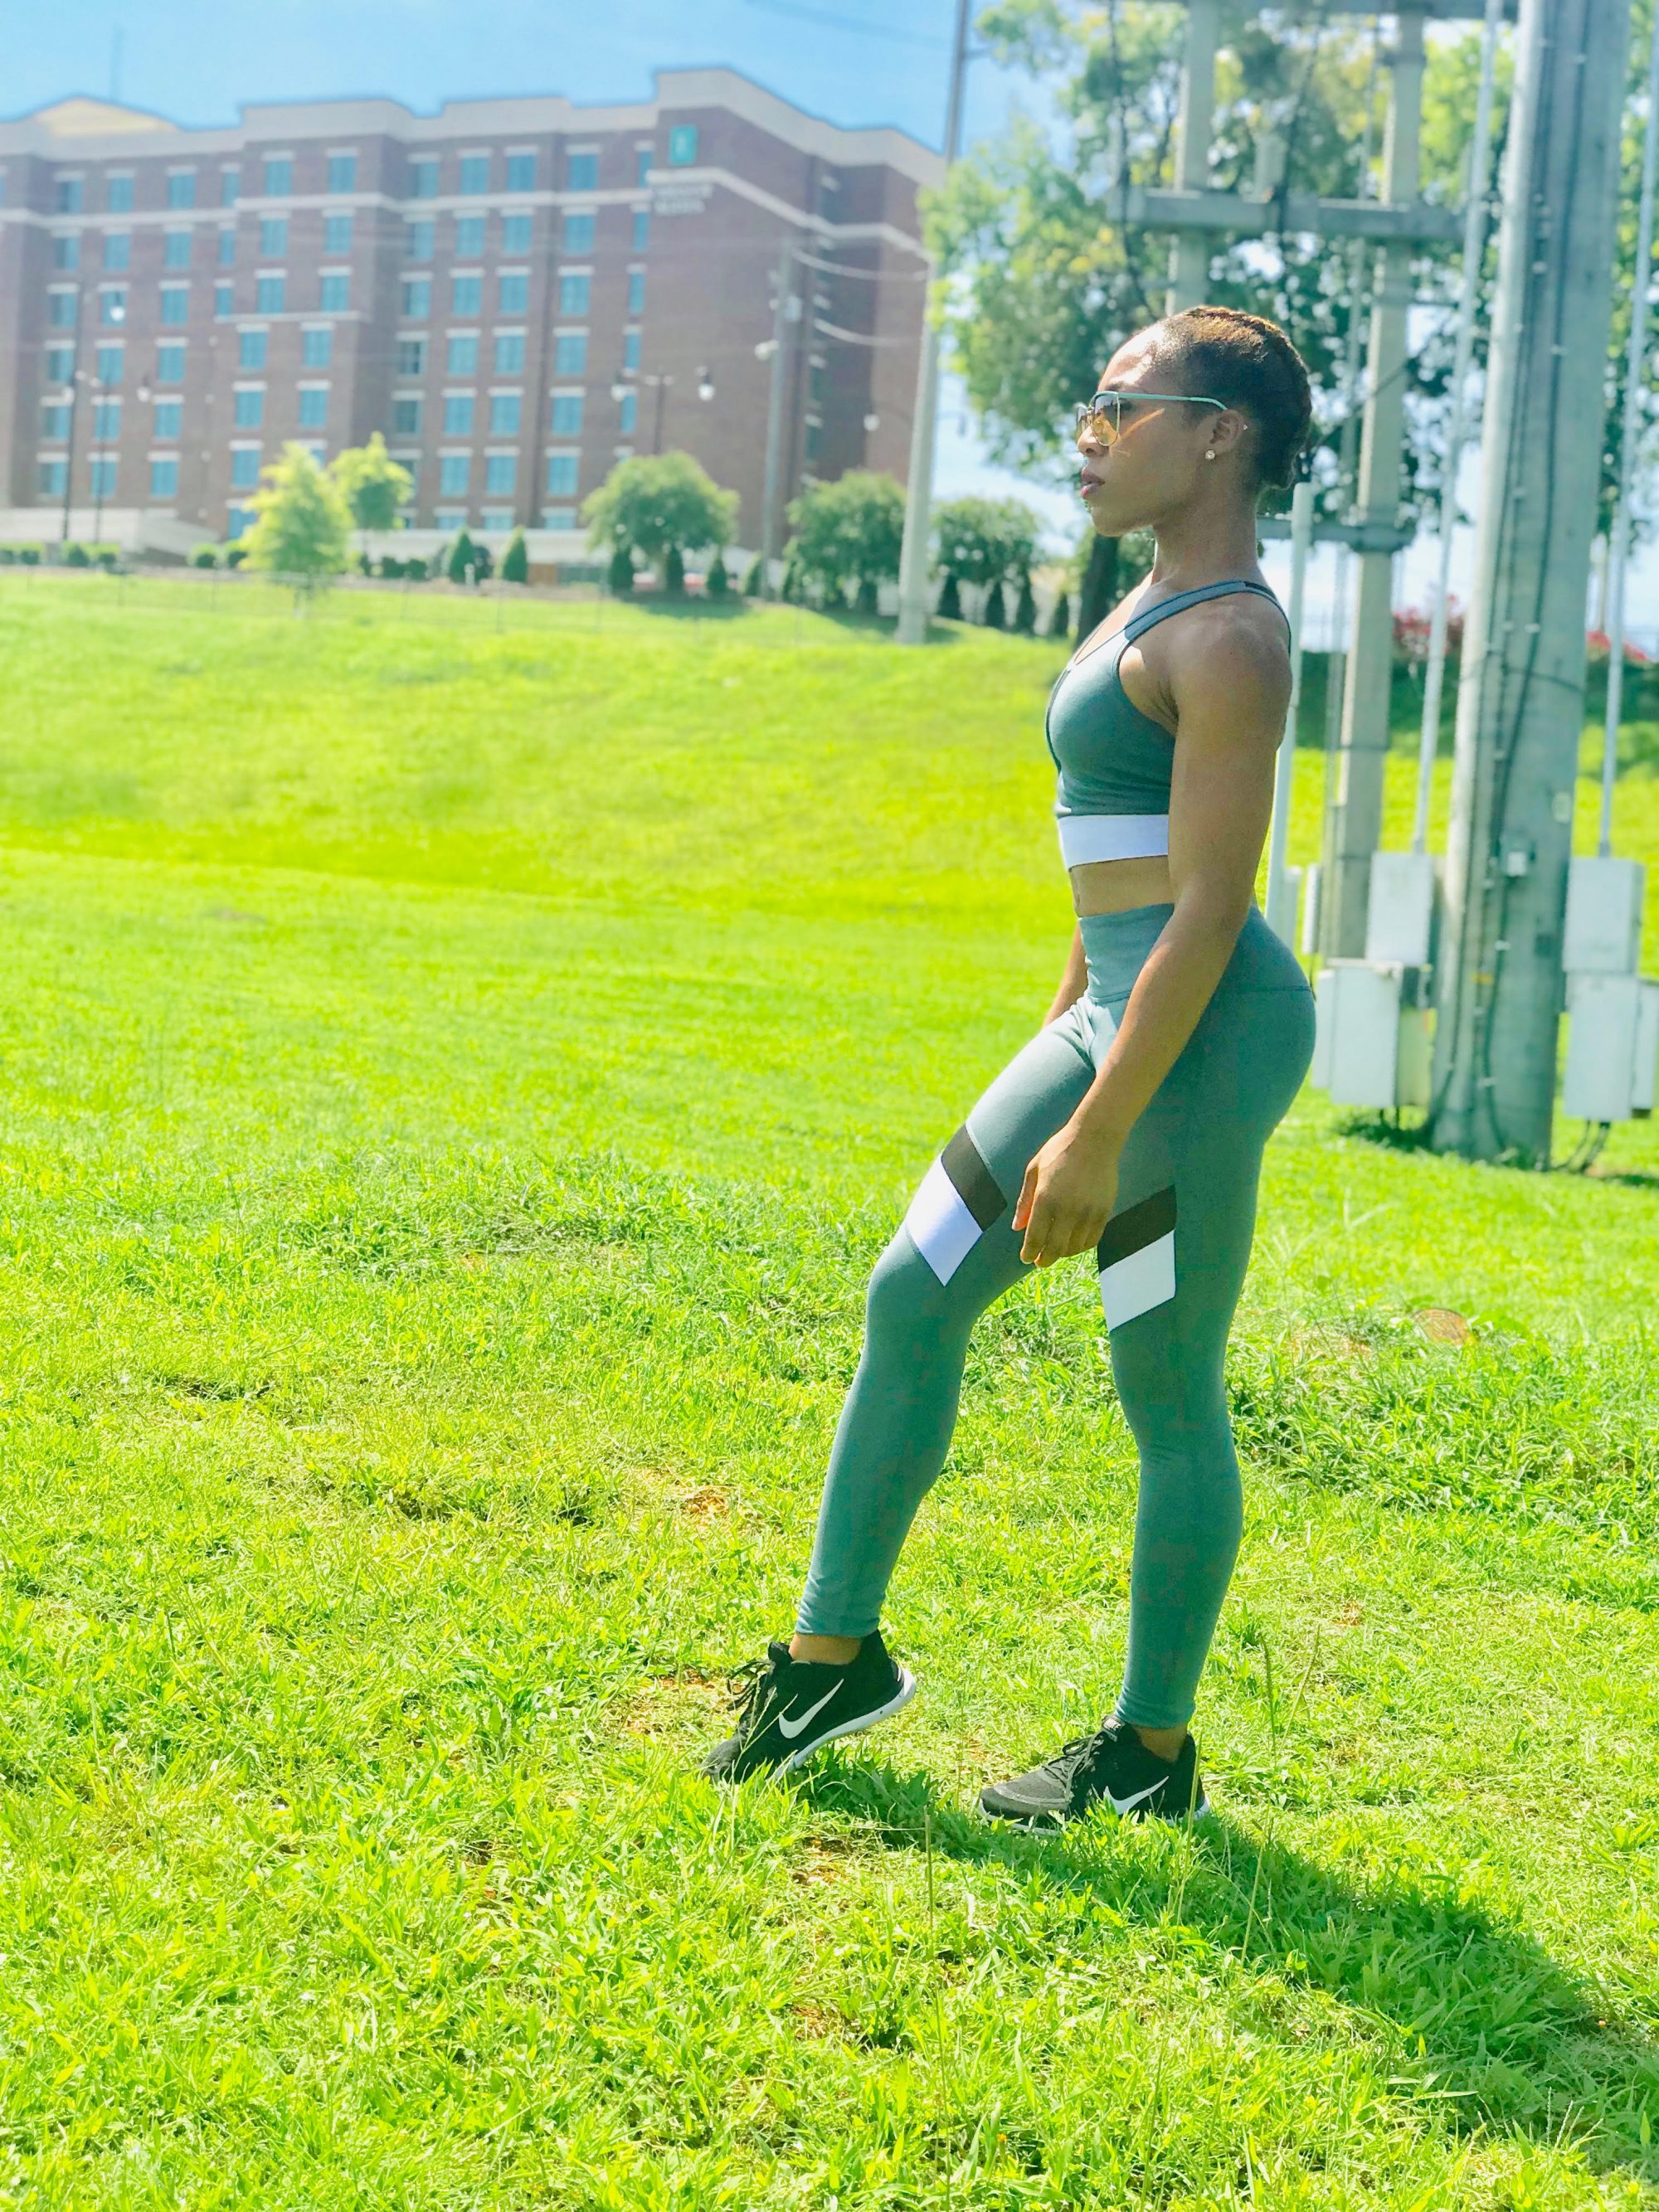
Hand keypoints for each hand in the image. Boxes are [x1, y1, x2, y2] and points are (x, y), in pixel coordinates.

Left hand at [1012, 1119, 1121, 1266]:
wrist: (1095, 1139)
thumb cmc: (1060, 1150)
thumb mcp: (1034, 1170)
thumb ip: (1025, 1201)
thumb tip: (1017, 1227)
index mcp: (1046, 1198)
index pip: (1035, 1237)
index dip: (1029, 1252)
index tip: (1026, 1258)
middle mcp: (1067, 1209)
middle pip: (1054, 1248)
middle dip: (1044, 1259)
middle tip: (1039, 1262)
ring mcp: (1088, 1212)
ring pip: (1074, 1247)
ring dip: (1063, 1253)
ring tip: (1056, 1251)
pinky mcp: (1104, 1212)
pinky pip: (1092, 1240)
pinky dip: (1081, 1247)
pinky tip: (1074, 1244)